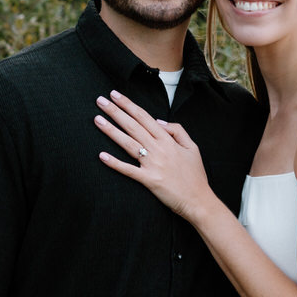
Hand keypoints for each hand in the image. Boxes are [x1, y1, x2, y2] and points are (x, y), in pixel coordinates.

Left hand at [95, 91, 215, 222]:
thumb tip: (158, 121)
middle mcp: (158, 149)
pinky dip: (115, 163)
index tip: (115, 95)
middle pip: (133, 126)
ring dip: (111, 131)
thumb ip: (177, 130)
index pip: (144, 117)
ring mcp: (152, 164)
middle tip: (100, 101)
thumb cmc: (195, 175)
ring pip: (128, 143)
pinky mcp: (148, 180)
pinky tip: (102, 155)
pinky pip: (128, 170)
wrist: (198, 200)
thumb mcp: (192, 147)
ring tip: (97, 119)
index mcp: (168, 140)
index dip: (129, 105)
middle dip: (115, 112)